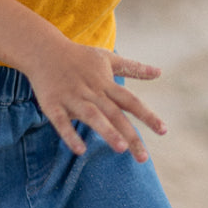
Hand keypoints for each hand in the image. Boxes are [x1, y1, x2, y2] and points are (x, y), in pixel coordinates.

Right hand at [25, 35, 165, 161]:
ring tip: (121, 149)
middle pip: (115, 114)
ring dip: (106, 131)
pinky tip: (80, 150)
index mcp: (106, 84)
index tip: (163, 130)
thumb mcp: (108, 59)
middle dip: (130, 135)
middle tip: (143, 158)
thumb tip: (160, 72)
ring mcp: (72, 98)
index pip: (131, 101)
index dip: (148, 115)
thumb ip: (134, 68)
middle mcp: (92, 92)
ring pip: (92, 116)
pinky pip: (61, 122)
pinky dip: (70, 135)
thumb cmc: (79, 56)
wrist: (43, 49)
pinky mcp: (52, 104)